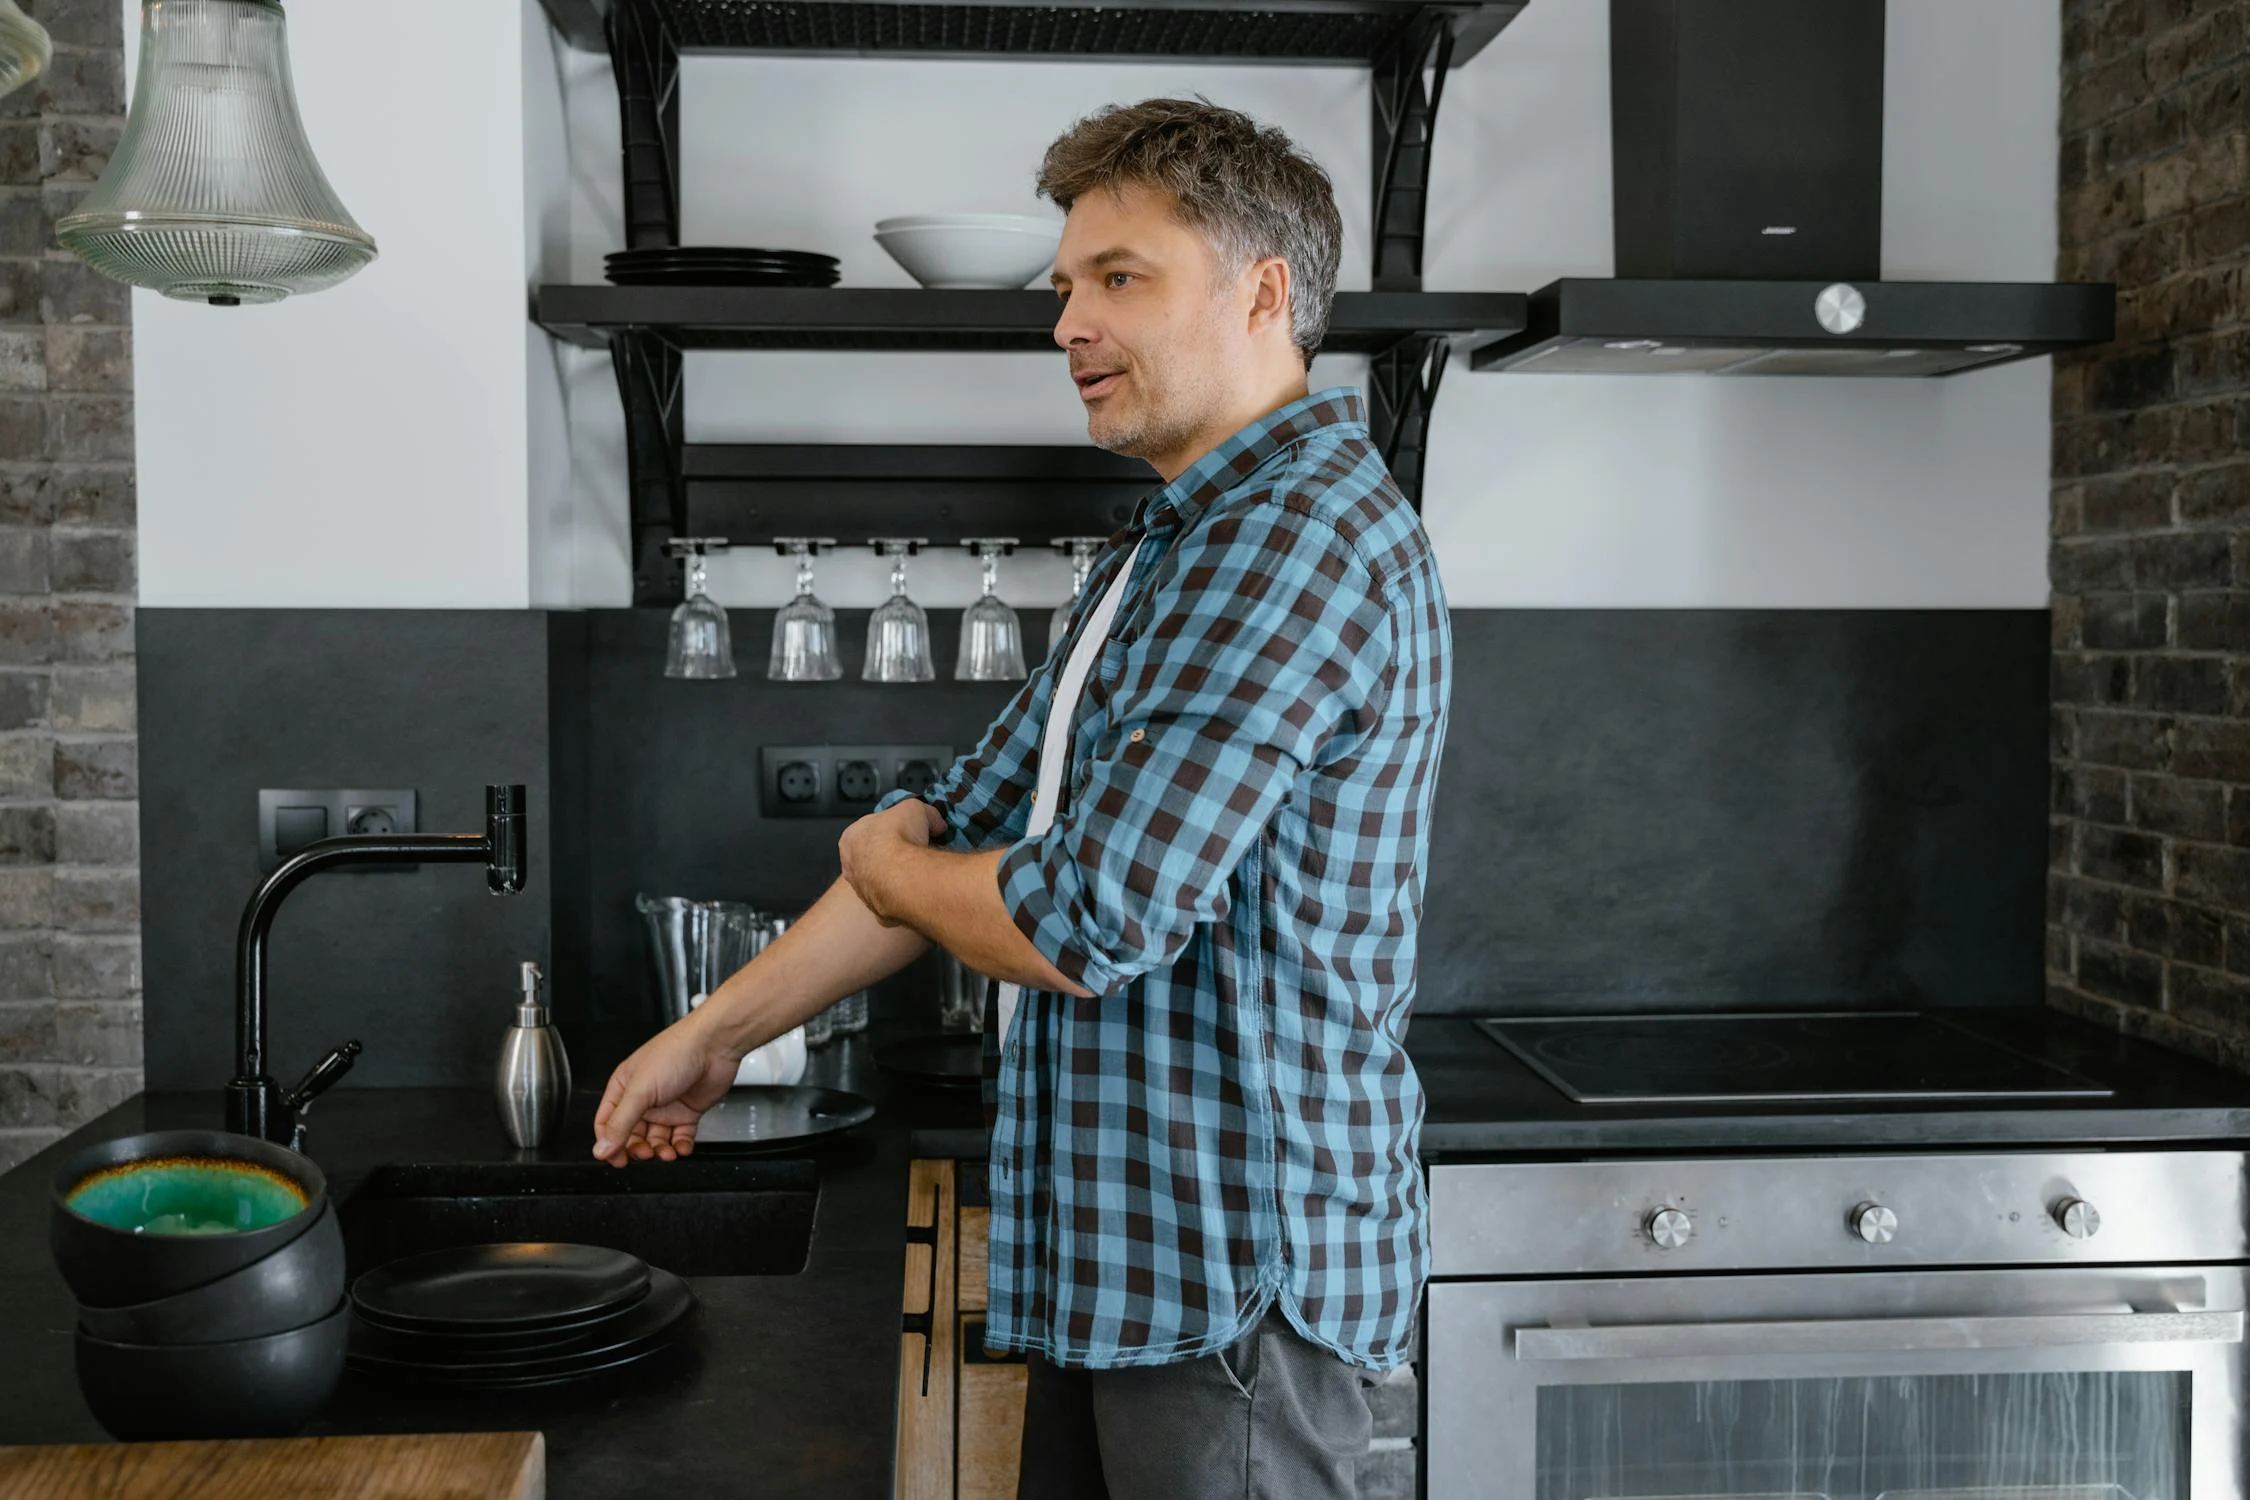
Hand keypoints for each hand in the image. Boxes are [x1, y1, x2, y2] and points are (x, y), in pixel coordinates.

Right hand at [590, 1010, 740, 1165]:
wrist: (715, 1045)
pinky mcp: (688, 1111)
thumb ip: (620, 1123)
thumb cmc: (676, 1053)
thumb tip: (601, 1149)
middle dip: (636, 1148)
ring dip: (660, 1150)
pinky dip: (680, 1146)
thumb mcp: (640, 1091)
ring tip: (666, 1153)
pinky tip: (682, 1148)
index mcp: (624, 1087)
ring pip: (656, 1138)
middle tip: (645, 1154)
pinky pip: (680, 1136)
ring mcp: (667, 1105)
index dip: (608, 1143)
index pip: (607, 1123)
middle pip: (631, 1134)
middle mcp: (644, 1098)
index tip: (616, 1160)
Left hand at [839, 799, 945, 925]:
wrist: (902, 877)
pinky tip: (918, 891)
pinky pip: (892, 901)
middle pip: (873, 857)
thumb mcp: (916, 809)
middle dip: (892, 855)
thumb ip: (926, 814)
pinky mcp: (876, 911)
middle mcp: (848, 866)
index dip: (891, 829)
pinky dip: (904, 896)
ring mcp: (860, 892)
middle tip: (916, 853)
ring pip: (880, 881)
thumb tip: (937, 825)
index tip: (910, 832)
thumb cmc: (900, 836)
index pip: (870, 830)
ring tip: (920, 874)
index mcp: (850, 837)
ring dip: (897, 877)